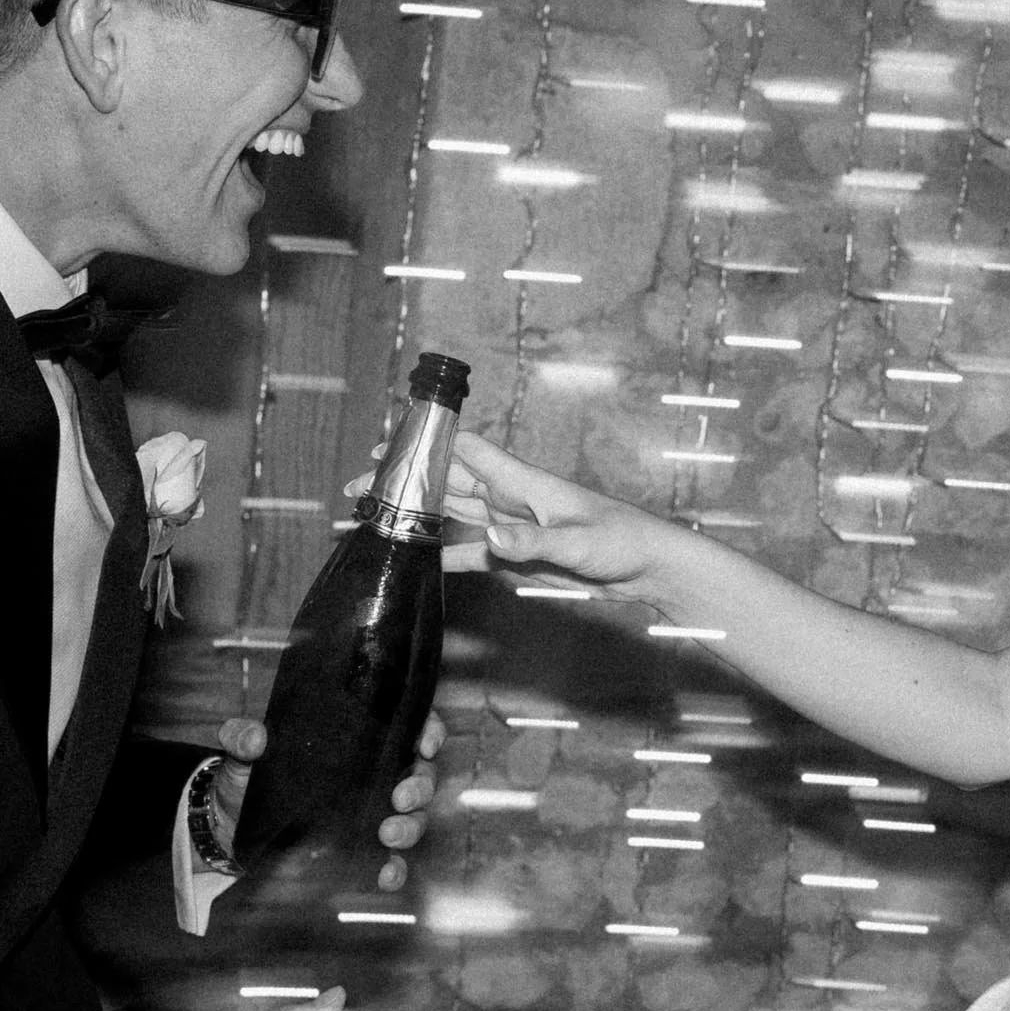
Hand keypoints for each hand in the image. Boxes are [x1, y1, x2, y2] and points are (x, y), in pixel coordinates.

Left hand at [208, 714, 443, 852]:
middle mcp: (375, 774)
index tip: (423, 744)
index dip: (428, 731)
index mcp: (360, 740)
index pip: (408, 726)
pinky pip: (390, 859)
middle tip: (399, 797)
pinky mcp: (361, 848)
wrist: (232, 823)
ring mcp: (372, 812)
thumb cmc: (248, 777)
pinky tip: (385, 874)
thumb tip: (254, 737)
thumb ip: (242, 738)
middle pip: (421, 775)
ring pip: (414, 817)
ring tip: (387, 834)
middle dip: (420, 787)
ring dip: (410, 827)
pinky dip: (394, 869)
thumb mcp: (242, 752)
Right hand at [349, 433, 667, 596]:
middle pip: (448, 481)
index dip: (428, 444)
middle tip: (360, 487)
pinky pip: (472, 551)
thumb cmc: (623, 542)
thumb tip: (491, 540)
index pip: (468, 451)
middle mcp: (512, 499)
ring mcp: (512, 526)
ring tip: (375, 519)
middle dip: (406, 481)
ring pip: (454, 514)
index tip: (387, 445)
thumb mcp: (579, 544)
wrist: (649, 567)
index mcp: (524, 484)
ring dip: (417, 515)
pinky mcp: (518, 553)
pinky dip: (444, 553)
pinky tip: (416, 560)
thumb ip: (534, 543)